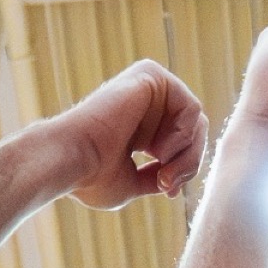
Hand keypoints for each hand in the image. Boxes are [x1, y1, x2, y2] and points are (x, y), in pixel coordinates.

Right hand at [35, 59, 207, 209]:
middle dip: (188, 164)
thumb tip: (174, 178)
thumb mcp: (133, 183)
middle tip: (167, 185)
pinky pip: (192, 108)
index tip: (167, 192)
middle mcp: (144, 103)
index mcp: (139, 125)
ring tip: (162, 171)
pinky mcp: (151, 75)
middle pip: (194, 131)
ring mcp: (147, 86)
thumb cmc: (90, 176)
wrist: (71, 159)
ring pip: (196, 121)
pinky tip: (159, 150)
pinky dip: (183, 135)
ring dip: (187, 154)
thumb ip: (156, 176)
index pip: (182, 142)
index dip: (182, 169)